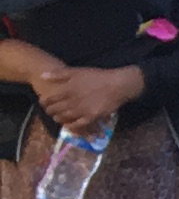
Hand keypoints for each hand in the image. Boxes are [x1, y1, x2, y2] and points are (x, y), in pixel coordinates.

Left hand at [24, 55, 139, 129]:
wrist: (116, 85)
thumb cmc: (97, 76)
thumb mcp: (77, 71)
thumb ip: (59, 74)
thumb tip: (42, 76)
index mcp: (68, 89)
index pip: (50, 98)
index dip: (44, 102)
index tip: (42, 102)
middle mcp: (72, 101)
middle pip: (56, 109)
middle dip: (49, 111)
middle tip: (48, 111)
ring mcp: (82, 110)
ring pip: (65, 117)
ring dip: (58, 118)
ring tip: (56, 118)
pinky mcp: (91, 117)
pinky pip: (78, 125)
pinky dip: (71, 127)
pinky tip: (68, 126)